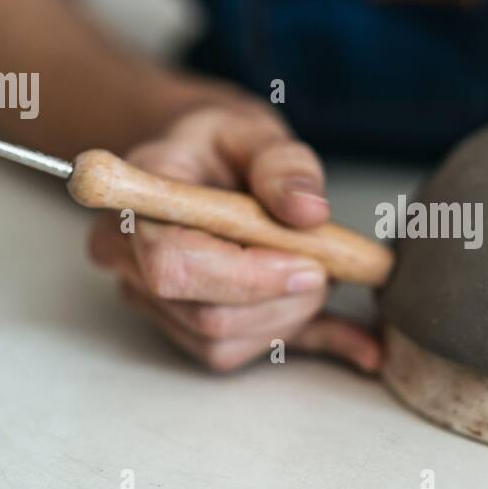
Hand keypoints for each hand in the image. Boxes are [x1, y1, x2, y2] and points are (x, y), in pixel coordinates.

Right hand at [88, 104, 380, 373]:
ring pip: (224, 344)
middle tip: (328, 264)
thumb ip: (284, 165)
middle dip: (283, 299)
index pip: (172, 265)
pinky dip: (306, 341)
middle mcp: (129, 260)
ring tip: (318, 270)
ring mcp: (152, 302)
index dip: (246, 276)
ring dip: (291, 317)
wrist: (201, 163)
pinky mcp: (185, 328)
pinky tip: (358, 343)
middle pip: (206, 316)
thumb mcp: (253, 133)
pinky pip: (244, 355)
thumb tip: (308, 211)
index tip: (307, 261)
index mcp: (136, 203)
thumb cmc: (217, 146)